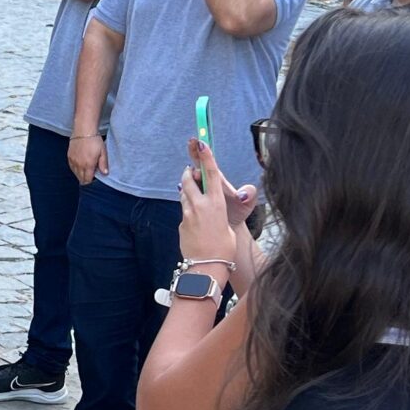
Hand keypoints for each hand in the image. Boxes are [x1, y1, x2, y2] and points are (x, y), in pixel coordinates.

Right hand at [68, 133, 107, 184]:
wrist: (84, 130)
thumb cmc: (95, 140)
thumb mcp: (103, 152)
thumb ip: (103, 164)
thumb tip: (105, 174)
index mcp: (88, 165)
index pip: (87, 180)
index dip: (91, 182)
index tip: (94, 180)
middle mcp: (79, 165)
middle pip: (81, 178)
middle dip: (85, 179)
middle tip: (90, 177)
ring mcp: (73, 161)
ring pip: (76, 173)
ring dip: (80, 174)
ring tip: (85, 171)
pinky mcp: (69, 156)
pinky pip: (72, 167)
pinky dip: (75, 169)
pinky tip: (79, 167)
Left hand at [178, 139, 258, 264]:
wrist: (207, 267)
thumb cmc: (224, 249)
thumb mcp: (229, 228)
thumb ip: (219, 213)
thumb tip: (213, 211)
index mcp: (216, 204)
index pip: (210, 175)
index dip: (206, 158)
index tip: (201, 143)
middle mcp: (199, 206)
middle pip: (189, 181)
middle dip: (190, 173)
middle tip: (191, 171)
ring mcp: (187, 215)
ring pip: (184, 196)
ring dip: (188, 192)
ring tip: (195, 196)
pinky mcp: (181, 224)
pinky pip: (184, 213)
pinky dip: (189, 212)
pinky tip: (196, 223)